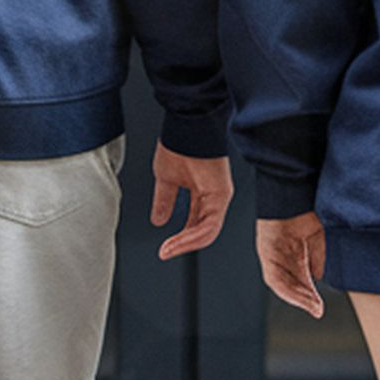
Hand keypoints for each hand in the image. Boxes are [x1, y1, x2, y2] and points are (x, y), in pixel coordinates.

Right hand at [150, 142, 232, 257]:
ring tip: (168, 249)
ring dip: (185, 244)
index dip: (181, 238)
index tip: (165, 247)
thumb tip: (157, 220)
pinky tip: (176, 241)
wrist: (185, 127)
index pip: (196, 223)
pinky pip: (209, 224)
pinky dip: (191, 236)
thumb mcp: (166, 180)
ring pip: (207, 232)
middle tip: (165, 252)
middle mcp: (214, 196)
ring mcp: (220, 196)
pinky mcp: (222, 195)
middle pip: (203, 231)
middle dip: (182, 244)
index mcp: (204, 193)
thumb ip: (164, 201)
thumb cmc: (179, 145)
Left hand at [256, 212, 324, 316]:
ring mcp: (272, 255)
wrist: (295, 192)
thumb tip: (318, 277)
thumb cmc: (308, 209)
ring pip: (283, 285)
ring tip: (312, 305)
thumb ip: (319, 257)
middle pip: (292, 285)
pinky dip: (288, 290)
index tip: (319, 308)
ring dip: (298, 297)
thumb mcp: (320, 237)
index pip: (301, 280)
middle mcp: (282, 256)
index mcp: (295, 253)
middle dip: (305, 299)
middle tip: (317, 309)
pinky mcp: (266, 252)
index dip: (309, 295)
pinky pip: (274, 277)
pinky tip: (300, 296)